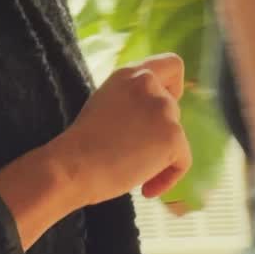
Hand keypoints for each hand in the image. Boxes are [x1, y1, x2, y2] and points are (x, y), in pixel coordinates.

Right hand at [53, 54, 191, 204]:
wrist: (72, 166)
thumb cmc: (81, 146)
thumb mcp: (106, 104)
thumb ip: (133, 100)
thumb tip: (156, 118)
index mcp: (130, 74)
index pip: (172, 64)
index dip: (173, 88)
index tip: (160, 109)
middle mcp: (149, 84)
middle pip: (173, 109)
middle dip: (158, 132)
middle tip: (132, 153)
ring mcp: (164, 108)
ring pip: (176, 136)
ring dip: (159, 156)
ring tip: (132, 172)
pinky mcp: (173, 136)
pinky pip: (182, 162)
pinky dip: (167, 178)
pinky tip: (145, 189)